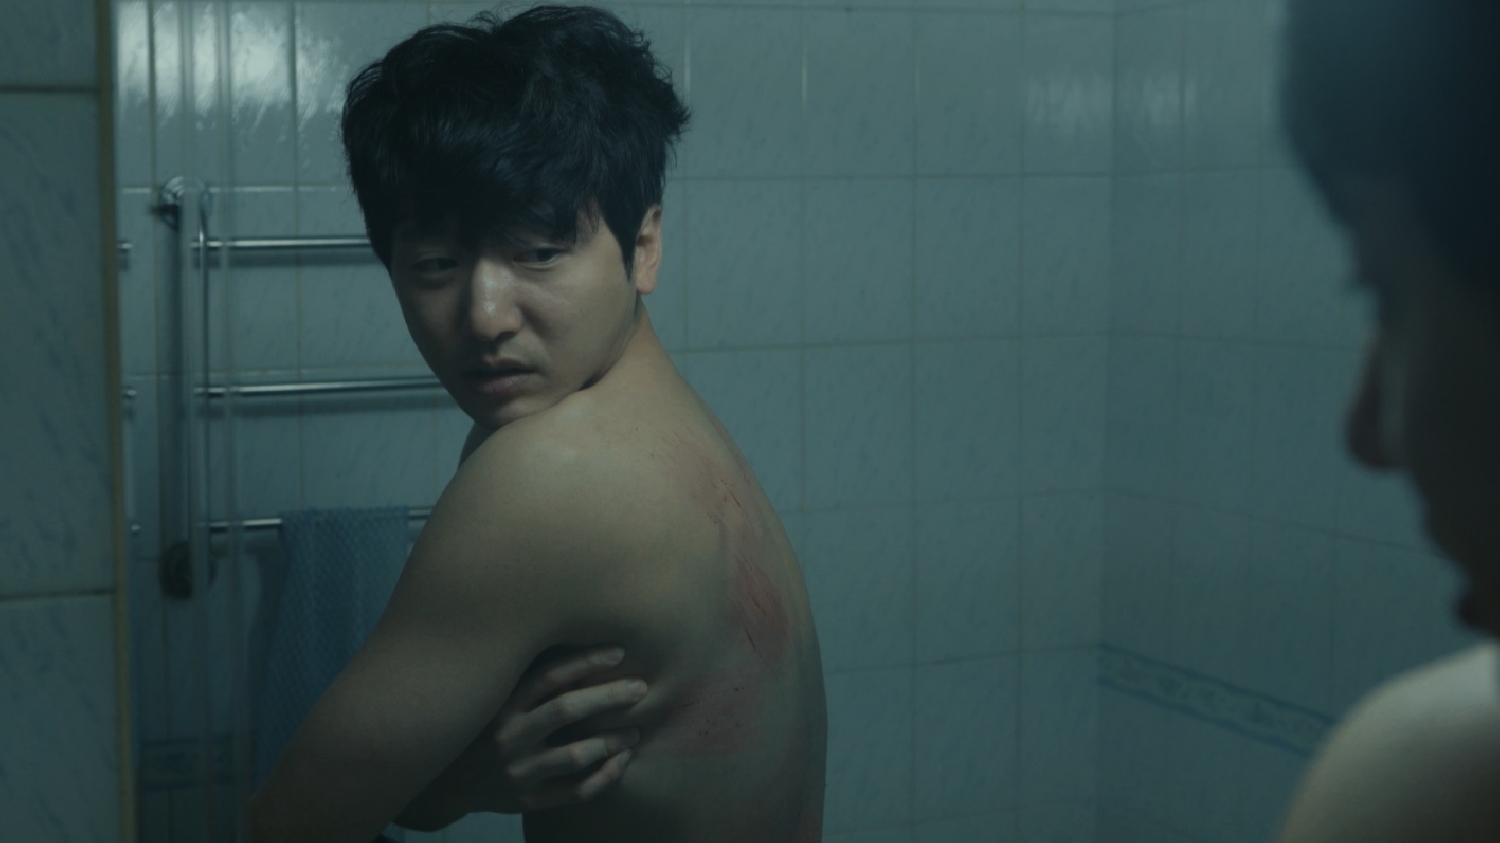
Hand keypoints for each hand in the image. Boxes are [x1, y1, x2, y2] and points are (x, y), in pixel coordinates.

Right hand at [402, 646, 646, 822]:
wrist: (446, 785)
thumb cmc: (482, 728)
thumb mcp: (494, 698)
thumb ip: (529, 676)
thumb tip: (577, 637)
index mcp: (501, 705)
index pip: (548, 676)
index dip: (585, 661)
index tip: (619, 652)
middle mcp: (508, 737)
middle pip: (566, 710)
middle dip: (608, 696)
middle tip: (641, 687)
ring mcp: (518, 772)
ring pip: (575, 754)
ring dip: (611, 740)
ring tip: (636, 730)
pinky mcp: (528, 801)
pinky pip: (575, 792)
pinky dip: (604, 777)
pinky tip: (622, 762)